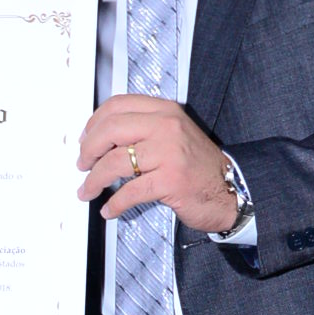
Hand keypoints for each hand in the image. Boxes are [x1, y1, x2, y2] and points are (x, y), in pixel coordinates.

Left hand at [79, 94, 238, 232]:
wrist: (230, 190)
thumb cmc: (198, 167)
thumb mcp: (174, 135)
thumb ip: (143, 130)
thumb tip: (102, 140)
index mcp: (165, 111)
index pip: (118, 105)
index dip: (94, 123)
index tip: (85, 139)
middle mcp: (167, 127)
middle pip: (111, 130)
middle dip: (88, 150)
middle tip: (82, 164)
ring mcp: (169, 153)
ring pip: (115, 162)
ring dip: (94, 180)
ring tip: (88, 190)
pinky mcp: (170, 180)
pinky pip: (130, 192)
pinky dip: (114, 203)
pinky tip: (109, 209)